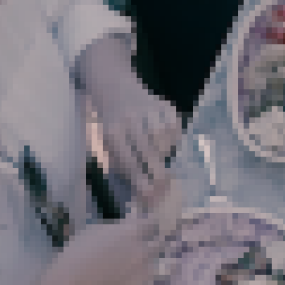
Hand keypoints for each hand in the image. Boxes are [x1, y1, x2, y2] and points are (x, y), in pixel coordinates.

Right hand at [48, 210, 164, 284]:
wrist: (71, 282)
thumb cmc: (78, 251)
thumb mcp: (96, 229)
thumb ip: (118, 225)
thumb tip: (132, 218)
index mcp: (133, 232)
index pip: (153, 221)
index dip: (153, 220)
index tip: (152, 219)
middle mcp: (144, 250)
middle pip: (161, 241)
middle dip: (158, 239)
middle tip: (155, 241)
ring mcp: (144, 273)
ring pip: (166, 265)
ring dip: (170, 262)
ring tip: (172, 261)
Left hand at [80, 50, 178, 201]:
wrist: (113, 86)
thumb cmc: (111, 124)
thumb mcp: (107, 144)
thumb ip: (123, 166)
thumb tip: (146, 194)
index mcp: (112, 133)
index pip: (129, 163)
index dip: (141, 183)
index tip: (150, 197)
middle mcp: (130, 121)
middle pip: (149, 154)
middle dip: (158, 175)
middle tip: (164, 185)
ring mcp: (149, 110)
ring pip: (164, 141)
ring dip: (163, 151)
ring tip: (156, 149)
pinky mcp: (164, 104)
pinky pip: (176, 128)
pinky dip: (172, 136)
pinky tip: (162, 135)